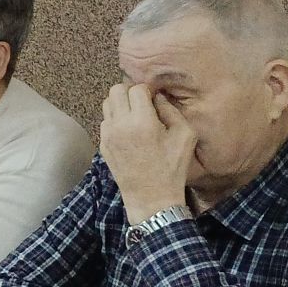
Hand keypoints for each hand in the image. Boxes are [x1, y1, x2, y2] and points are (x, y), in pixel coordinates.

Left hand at [100, 84, 196, 224]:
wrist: (151, 198)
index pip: (136, 89)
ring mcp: (108, 135)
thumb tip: (158, 96)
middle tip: (143, 102)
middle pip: (116, 90)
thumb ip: (171, 110)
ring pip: (107, 103)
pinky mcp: (103, 144)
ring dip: (120, 104)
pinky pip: (105, 121)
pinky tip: (129, 130)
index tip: (154, 98)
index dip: (147, 90)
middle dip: (130, 91)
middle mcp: (120, 125)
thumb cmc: (172, 168)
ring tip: (135, 115)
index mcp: (141, 121)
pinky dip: (115, 119)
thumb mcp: (185, 136)